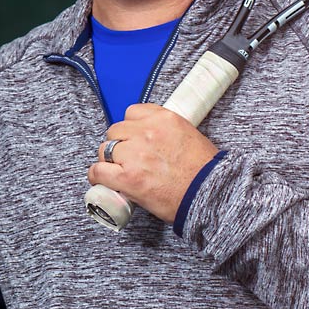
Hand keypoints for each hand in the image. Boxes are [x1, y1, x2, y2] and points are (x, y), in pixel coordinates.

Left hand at [87, 104, 219, 222]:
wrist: (210, 195)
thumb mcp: (188, 135)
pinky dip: (97, 176)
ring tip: (118, 171)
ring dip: (109, 160)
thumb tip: (150, 136)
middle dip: (119, 144)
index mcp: (163, 118)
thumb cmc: (205, 170)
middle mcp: (146, 132)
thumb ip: (166, 130)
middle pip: (115, 131)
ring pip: (105, 149)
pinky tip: (101, 180)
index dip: (131, 128)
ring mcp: (135, 154)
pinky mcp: (127, 177)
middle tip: (127, 158)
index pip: (132, 112)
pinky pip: (99, 171)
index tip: (134, 138)